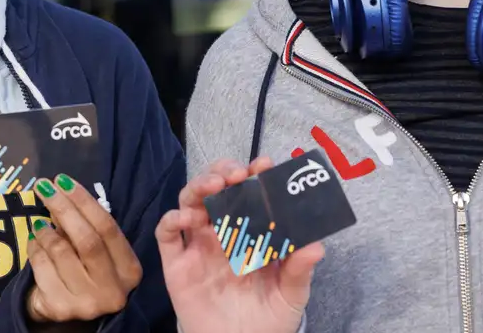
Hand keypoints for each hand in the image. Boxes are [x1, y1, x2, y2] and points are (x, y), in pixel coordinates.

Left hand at [23, 174, 142, 326]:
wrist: (68, 312)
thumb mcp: (93, 248)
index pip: (107, 228)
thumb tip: (59, 191)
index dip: (84, 201)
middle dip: (63, 207)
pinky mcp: (60, 309)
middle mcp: (113, 290)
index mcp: (129, 270)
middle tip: (43, 186)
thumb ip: (82, 224)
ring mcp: (87, 303)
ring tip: (39, 224)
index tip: (63, 180)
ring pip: (60, 252)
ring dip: (45, 231)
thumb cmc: (85, 271)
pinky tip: (35, 242)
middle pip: (86, 240)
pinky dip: (34, 247)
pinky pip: (41, 266)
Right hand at [156, 158, 324, 332]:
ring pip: (189, 202)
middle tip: (237, 174)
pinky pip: (166, 235)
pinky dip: (172, 219)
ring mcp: (197, 246)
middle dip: (223, 172)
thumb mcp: (291, 296)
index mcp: (250, 232)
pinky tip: (187, 218)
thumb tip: (316, 246)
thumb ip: (299, 270)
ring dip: (198, 187)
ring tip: (214, 186)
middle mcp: (221, 232)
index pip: (250, 194)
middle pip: (215, 189)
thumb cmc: (268, 320)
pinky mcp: (177, 264)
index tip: (264, 165)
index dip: (255, 175)